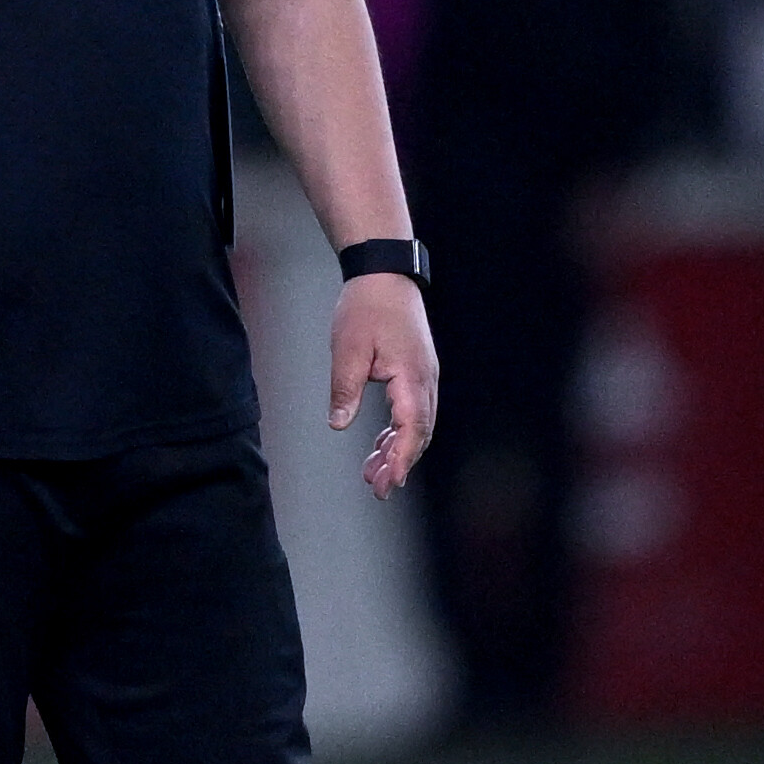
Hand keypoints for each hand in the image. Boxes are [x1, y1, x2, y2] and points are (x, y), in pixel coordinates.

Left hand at [329, 273, 436, 500]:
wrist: (384, 274)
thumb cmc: (366, 307)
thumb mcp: (347, 349)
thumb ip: (344, 390)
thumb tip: (338, 424)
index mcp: (411, 375)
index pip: (412, 428)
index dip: (401, 459)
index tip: (388, 482)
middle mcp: (425, 379)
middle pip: (420, 432)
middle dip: (400, 463)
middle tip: (378, 488)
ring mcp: (423, 375)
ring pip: (417, 423)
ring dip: (398, 449)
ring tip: (373, 473)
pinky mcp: (416, 371)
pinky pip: (412, 409)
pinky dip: (398, 430)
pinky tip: (380, 443)